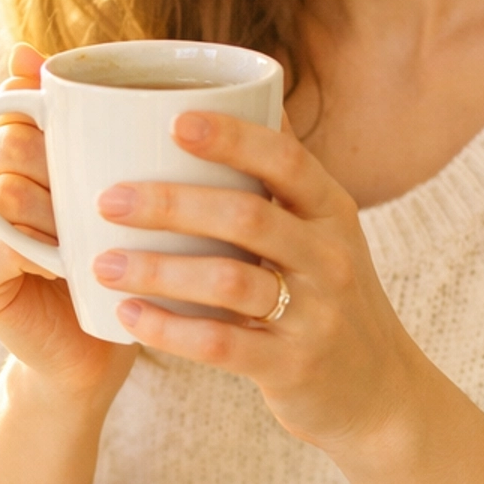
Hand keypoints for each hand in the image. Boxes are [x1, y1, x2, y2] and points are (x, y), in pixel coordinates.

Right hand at [0, 45, 137, 406]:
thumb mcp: (91, 179)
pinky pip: (3, 245)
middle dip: (63, 171)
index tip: (94, 153)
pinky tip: (72, 266)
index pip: (8, 108)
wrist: (94, 346)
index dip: (56, 125)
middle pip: (6, 146)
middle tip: (100, 204)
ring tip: (89, 238)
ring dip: (60, 214)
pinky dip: (47, 253)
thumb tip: (24, 50)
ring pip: (7, 192)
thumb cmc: (101, 254)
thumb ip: (67, 120)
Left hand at [91, 110, 417, 457]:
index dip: (232, 138)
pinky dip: (170, 330)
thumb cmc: (332, 297)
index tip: (174, 121)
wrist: (381, 392)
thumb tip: (244, 91)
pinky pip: (223, 344)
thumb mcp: (326, 230)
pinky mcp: (294, 367)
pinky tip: (128, 316)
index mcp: (332, 211)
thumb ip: (284, 175)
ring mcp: (316, 315)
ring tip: (103, 264)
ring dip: (159, 270)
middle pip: (248, 217)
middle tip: (108, 201)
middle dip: (172, 205)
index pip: (285, 161)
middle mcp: (330, 257)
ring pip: (230, 281)